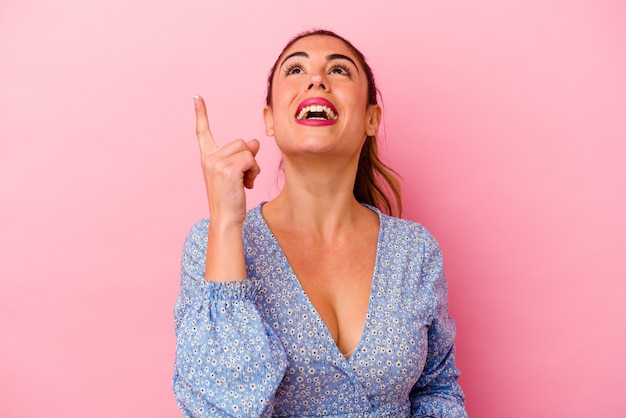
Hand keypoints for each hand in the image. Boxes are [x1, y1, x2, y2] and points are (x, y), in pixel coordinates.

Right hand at [194, 95, 260, 225]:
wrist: (226, 219)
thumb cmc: (231, 199)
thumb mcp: (236, 174)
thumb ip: (243, 156)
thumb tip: (255, 142)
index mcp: (207, 158)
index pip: (202, 132)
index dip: (201, 114)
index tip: (197, 97)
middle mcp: (208, 158)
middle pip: (241, 142)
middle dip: (249, 158)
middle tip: (244, 177)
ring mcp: (216, 163)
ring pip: (247, 150)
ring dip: (253, 166)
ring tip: (245, 182)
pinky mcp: (227, 170)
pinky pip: (250, 159)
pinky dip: (254, 171)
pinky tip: (247, 185)